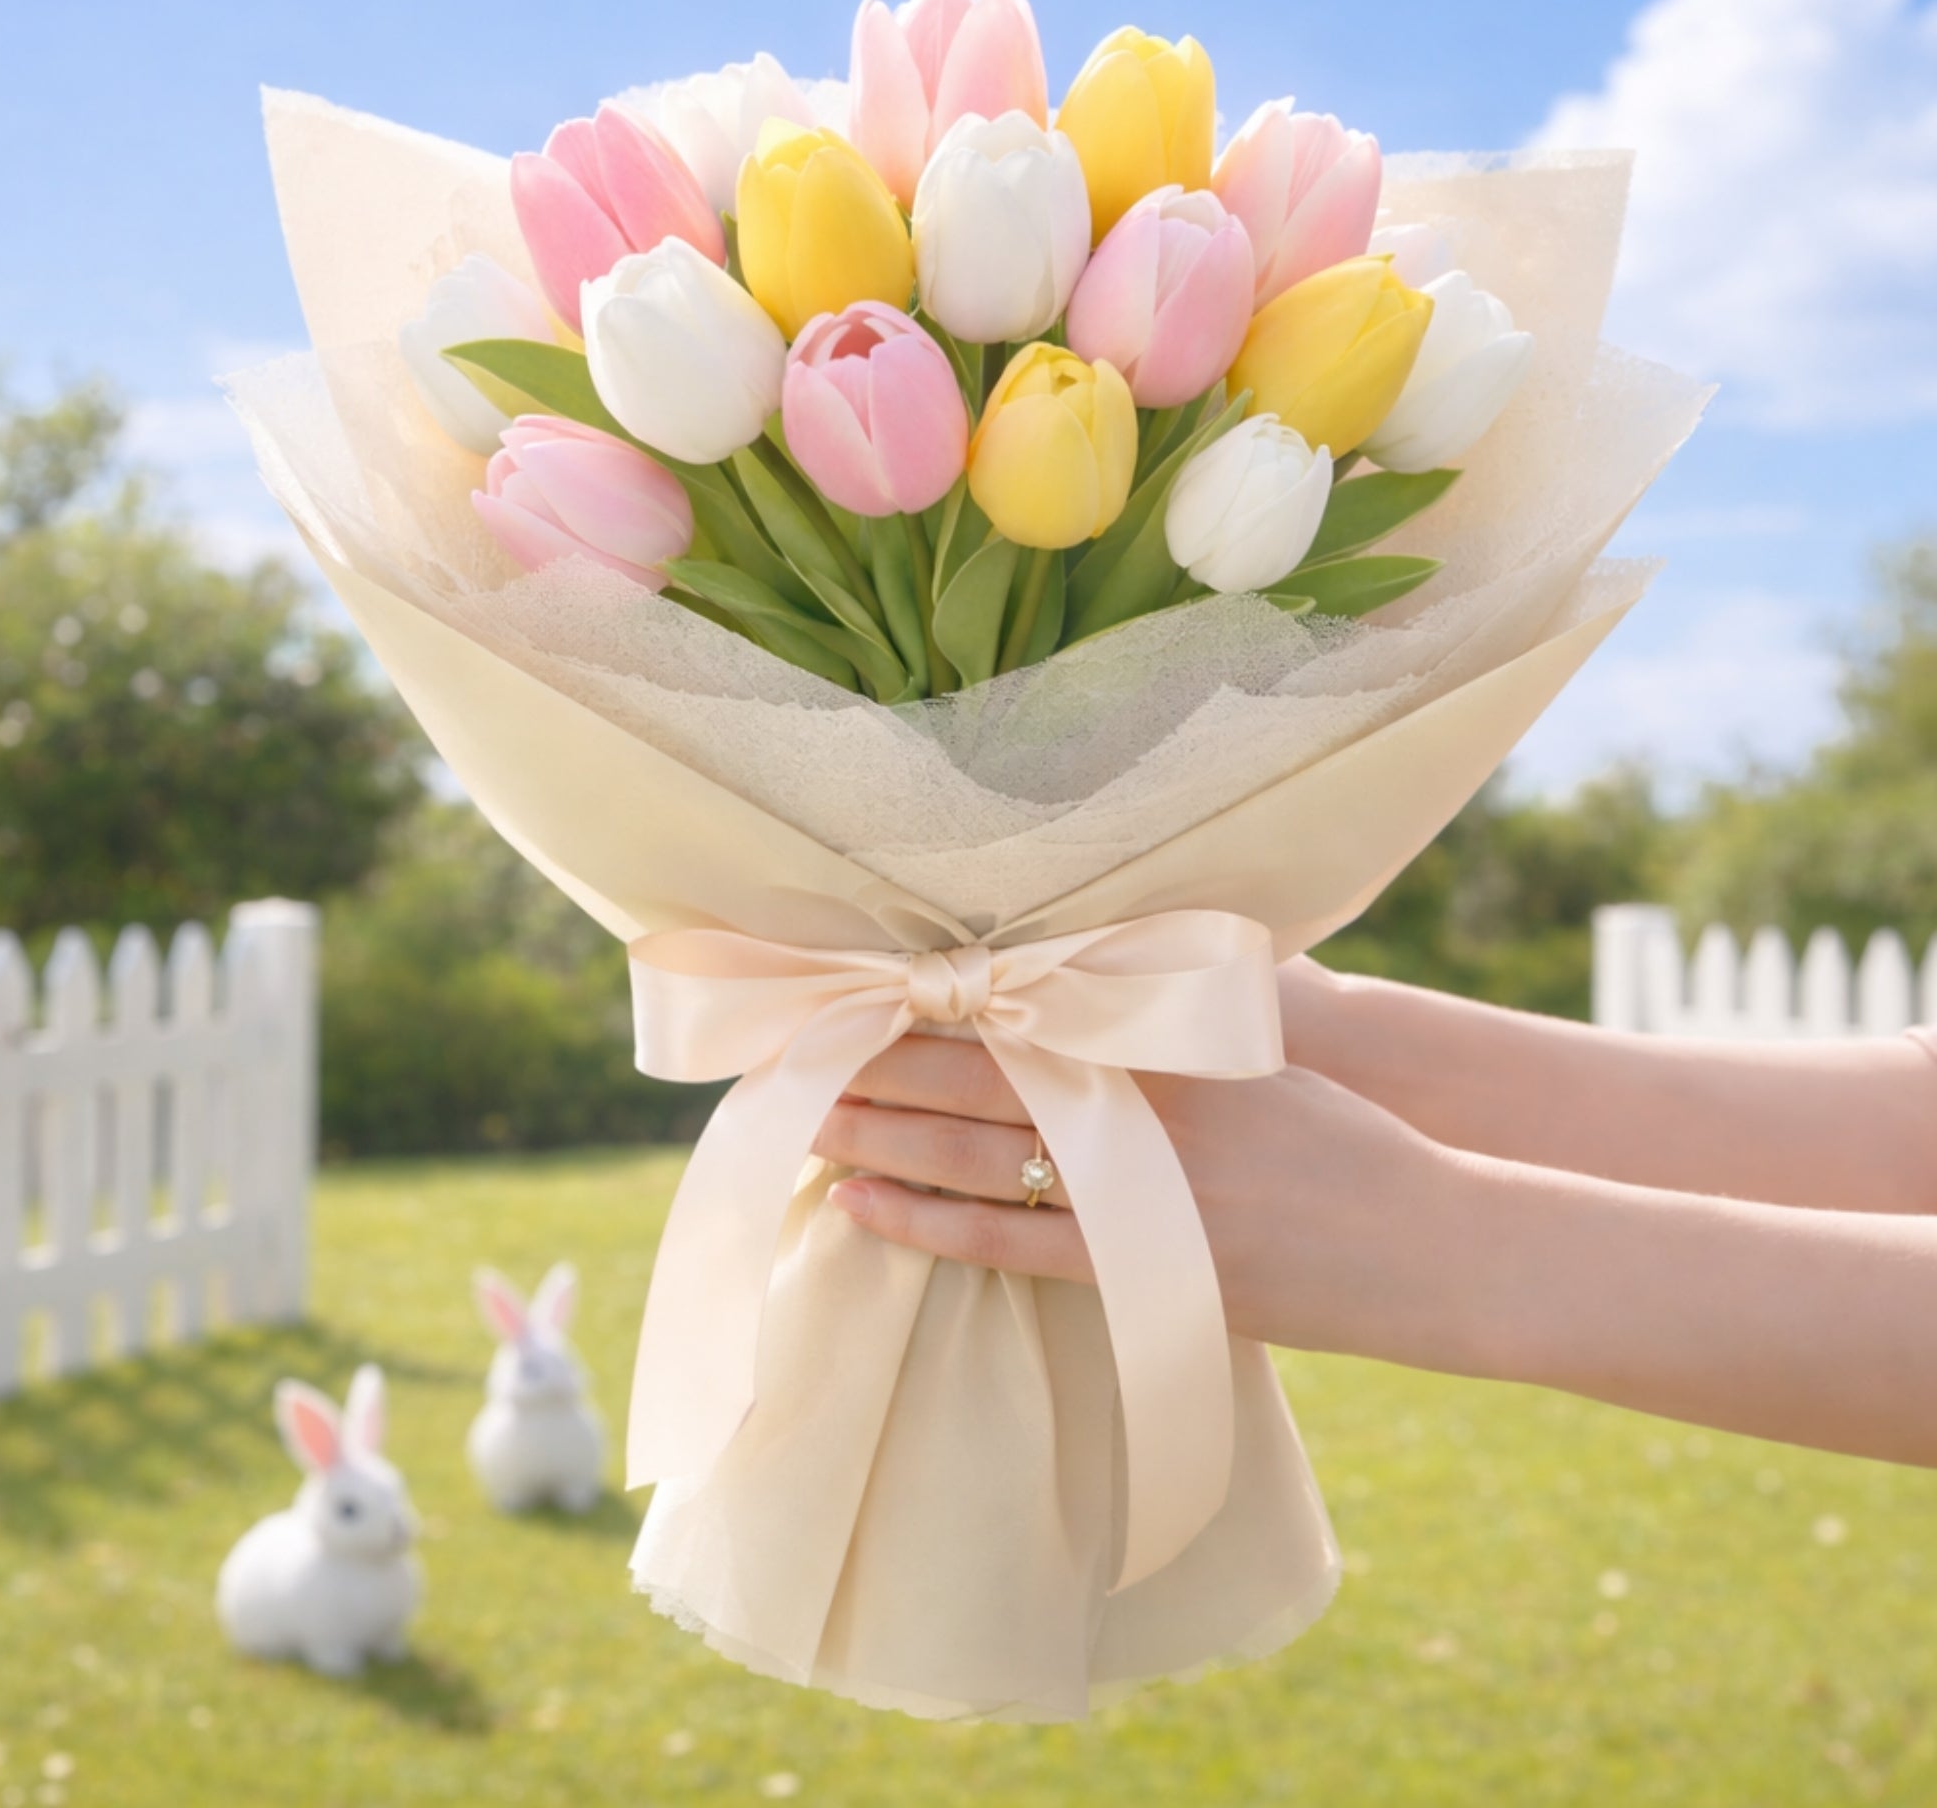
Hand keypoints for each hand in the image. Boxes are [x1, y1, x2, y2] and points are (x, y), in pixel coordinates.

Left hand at [815, 1034, 1481, 1366]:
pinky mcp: (1139, 1267)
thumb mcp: (1258, 1050)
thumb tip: (1076, 956)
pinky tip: (865, 1204)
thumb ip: (1161, 1011)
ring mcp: (1137, 1189)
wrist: (1432, 1242)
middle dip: (878, 1056)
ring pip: (973, 1152)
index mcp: (1164, 1039)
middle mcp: (1139, 1103)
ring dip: (879, 1132)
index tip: (853, 978)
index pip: (1017, 1005)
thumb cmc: (1344, 1136)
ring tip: (801, 1113)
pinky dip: (928, 1222)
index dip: (926, 996)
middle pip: (975, 1071)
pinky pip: (1007, 1243)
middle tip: (790, 1042)